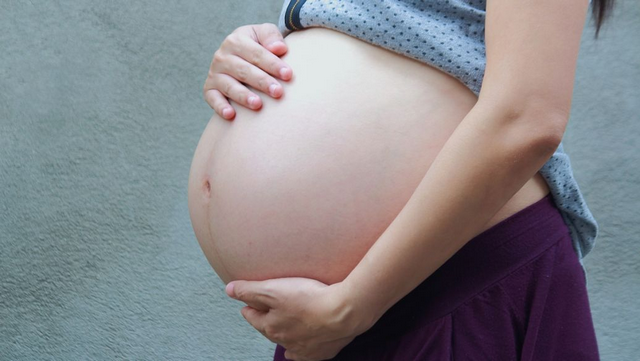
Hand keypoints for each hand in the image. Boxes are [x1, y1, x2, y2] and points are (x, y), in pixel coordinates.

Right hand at [204, 23, 292, 120]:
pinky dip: (220, 106)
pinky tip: (230, 114)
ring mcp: (215, 74)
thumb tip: (279, 48)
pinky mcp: (209, 89)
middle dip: (262, 81)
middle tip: (278, 92)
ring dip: (243, 96)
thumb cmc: (257, 47)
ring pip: (229, 86)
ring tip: (258, 104)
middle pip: (244, 71)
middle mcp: (222, 57)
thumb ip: (271, 36)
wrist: (239, 57)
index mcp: (236, 41)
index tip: (288, 74)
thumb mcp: (263, 34)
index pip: (256, 53)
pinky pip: (212, 98)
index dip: (272, 64)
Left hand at [226, 277, 370, 360]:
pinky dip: (302, 348)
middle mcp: (284, 341)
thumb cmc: (309, 299)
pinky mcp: (321, 352)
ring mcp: (303, 349)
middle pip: (269, 330)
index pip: (253, 316)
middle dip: (266, 321)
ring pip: (287, 343)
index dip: (249, 306)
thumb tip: (229, 289)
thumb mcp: (274, 289)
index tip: (248, 303)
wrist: (344, 313)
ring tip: (284, 327)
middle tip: (266, 311)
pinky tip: (303, 345)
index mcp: (270, 326)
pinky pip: (307, 353)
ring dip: (284, 334)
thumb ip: (249, 290)